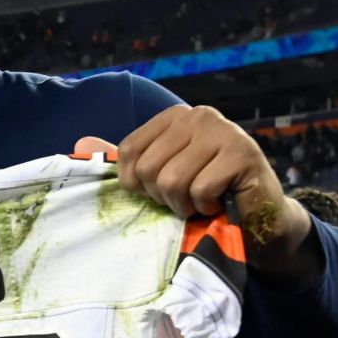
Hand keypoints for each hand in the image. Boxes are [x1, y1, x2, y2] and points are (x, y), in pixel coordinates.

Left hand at [116, 104, 312, 259]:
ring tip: (204, 203)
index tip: (162, 192)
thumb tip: (80, 144)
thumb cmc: (206, 200)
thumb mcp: (161, 179)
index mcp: (176, 117)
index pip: (130, 151)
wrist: (257, 222)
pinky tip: (222, 203)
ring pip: (172, 180)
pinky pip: (200, 190)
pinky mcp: (243, 154)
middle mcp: (199, 116)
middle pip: (149, 168)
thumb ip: (127, 163)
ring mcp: (224, 131)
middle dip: (164, 198)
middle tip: (189, 200)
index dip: (138, 184)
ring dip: (185, 205)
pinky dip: (207, 208)